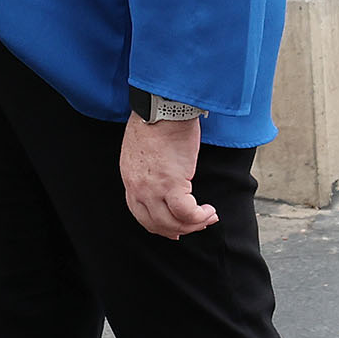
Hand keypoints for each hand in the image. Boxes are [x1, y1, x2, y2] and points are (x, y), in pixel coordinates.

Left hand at [120, 114, 216, 238]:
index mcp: (130, 179)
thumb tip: (165, 180)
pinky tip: (208, 210)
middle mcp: (138, 188)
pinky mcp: (172, 183)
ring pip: (172, 222)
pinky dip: (198, 216)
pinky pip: (185, 212)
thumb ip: (149, 170)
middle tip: (198, 223)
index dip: (159, 225)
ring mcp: (153, 188)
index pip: (140, 214)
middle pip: (156, 224)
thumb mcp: (143, 152)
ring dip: (193, 224)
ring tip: (207, 215)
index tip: (175, 228)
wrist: (163, 108)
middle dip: (180, 229)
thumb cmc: (157, 122)